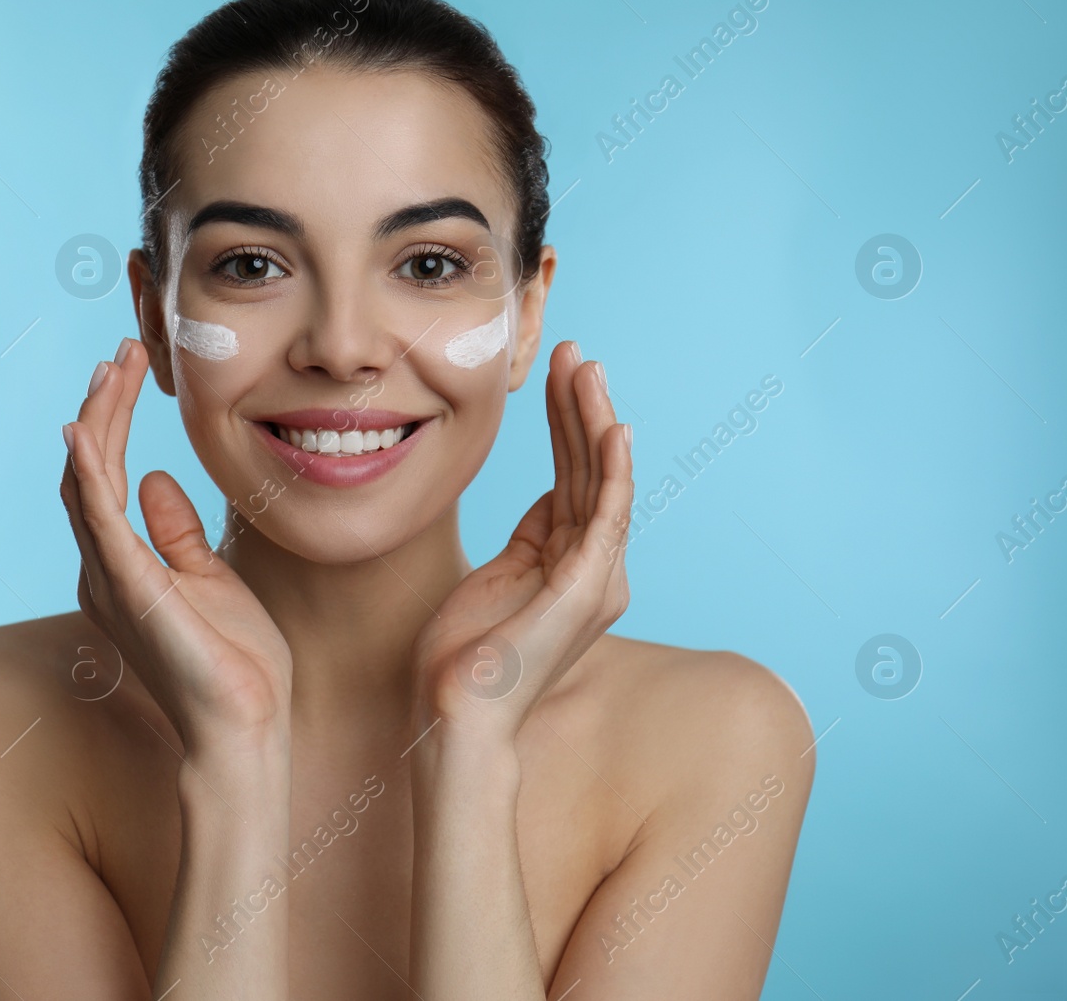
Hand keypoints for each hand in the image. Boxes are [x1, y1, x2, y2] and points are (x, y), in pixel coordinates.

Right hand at [60, 339, 292, 758]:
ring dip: (97, 419)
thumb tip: (156, 479)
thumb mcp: (209, 579)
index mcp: (121, 567)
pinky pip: (98, 519)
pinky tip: (83, 431)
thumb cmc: (233, 664)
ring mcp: (110, 579)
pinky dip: (87, 472)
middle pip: (88, 470)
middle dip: (102, 405)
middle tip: (122, 352)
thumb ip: (177, 533)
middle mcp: (102, 570)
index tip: (128, 371)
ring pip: (87, 481)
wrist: (245, 728)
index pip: (103, 477)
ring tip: (113, 367)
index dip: (110, 421)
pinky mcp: (130, 589)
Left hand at [411, 340, 632, 744]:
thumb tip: (546, 498)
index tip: (556, 373)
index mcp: (572, 564)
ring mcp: (596, 579)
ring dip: (595, 420)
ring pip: (603, 481)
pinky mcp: (587, 589)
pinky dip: (613, 469)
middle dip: (582, 407)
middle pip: (592, 470)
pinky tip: (610, 425)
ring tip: (586, 367)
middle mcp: (595, 569)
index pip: (575, 476)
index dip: (566, 423)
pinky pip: (607, 516)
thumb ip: (529, 538)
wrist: (454, 714)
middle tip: (574, 352)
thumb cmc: (462, 656)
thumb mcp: (497, 577)